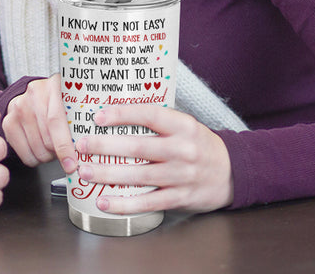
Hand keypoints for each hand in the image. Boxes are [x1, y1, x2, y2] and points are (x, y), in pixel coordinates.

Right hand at [1, 74, 77, 174]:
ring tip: (53, 146)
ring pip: (36, 149)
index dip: (64, 146)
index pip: (55, 122)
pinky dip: (35, 158)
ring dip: (48, 156)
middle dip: (59, 153)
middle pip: (46, 139)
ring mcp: (18, 107)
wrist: (41, 92)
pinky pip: (24, 153)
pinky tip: (41, 147)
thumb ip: (82, 119)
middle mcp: (33, 94)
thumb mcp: (76, 102)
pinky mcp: (8, 121)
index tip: (72, 164)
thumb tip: (89, 149)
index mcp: (53, 86)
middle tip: (67, 152)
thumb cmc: (63, 101)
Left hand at [74, 104, 233, 213]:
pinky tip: (104, 201)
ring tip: (85, 172)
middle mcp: (182, 149)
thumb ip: (154, 119)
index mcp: (182, 125)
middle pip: (138, 147)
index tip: (97, 116)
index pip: (149, 115)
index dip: (122, 114)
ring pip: (140, 176)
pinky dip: (124, 204)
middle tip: (81, 145)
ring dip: (108, 175)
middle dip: (105, 146)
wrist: (233, 172)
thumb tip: (112, 110)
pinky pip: (148, 202)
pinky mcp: (180, 198)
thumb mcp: (183, 124)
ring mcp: (181, 176)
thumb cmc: (197, 143)